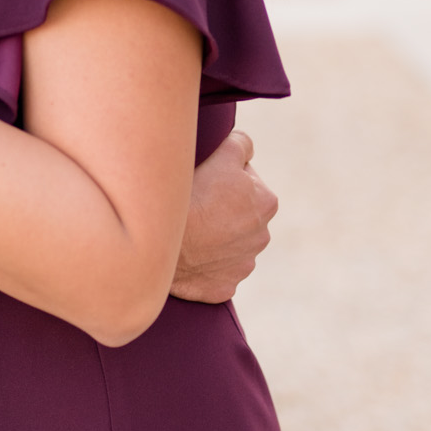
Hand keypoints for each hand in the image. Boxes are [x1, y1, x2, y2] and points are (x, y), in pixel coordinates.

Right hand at [171, 129, 276, 301]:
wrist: (164, 242)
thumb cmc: (194, 194)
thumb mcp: (222, 154)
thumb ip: (241, 144)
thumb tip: (245, 146)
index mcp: (266, 203)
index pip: (246, 181)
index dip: (222, 178)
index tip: (204, 181)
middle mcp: (262, 236)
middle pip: (239, 215)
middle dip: (222, 209)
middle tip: (195, 204)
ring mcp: (243, 265)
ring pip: (227, 244)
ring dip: (213, 237)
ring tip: (189, 229)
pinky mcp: (224, 286)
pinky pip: (215, 272)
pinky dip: (204, 264)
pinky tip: (188, 253)